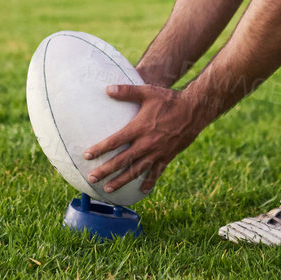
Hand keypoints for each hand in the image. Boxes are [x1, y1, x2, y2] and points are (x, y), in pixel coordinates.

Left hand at [83, 84, 206, 195]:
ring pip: (136, 171)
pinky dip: (148, 182)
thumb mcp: (147, 92)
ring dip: (121, 180)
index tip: (86, 155)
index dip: (100, 149)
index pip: (115, 141)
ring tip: (108, 189)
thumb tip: (107, 89)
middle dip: (105, 170)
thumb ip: (126, 91)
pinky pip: (156, 172)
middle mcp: (146, 144)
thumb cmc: (169, 100)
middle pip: (122, 161)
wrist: (194, 110)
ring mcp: (157, 152)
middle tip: (91, 178)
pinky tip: (141, 190)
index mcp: (139, 128)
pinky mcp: (167, 156)